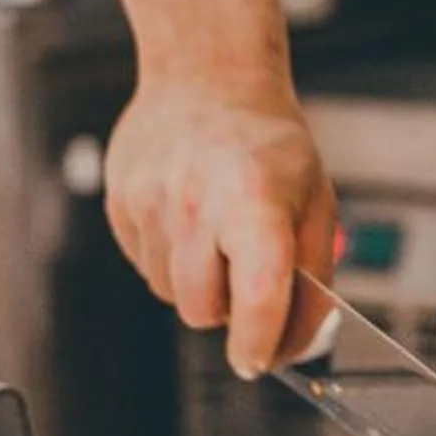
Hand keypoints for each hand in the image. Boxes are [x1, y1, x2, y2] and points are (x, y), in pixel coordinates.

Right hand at [102, 76, 335, 378]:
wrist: (205, 77)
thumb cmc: (266, 142)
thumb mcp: (315, 203)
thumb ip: (312, 280)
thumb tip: (294, 345)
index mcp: (253, 200)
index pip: (257, 297)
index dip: (259, 342)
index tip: (259, 359)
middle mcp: (195, 201)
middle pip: (201, 310)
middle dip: (227, 309)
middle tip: (246, 272)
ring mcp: (149, 201)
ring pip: (168, 293)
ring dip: (195, 282)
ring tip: (215, 234)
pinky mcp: (120, 203)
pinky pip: (144, 265)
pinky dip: (169, 258)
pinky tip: (187, 218)